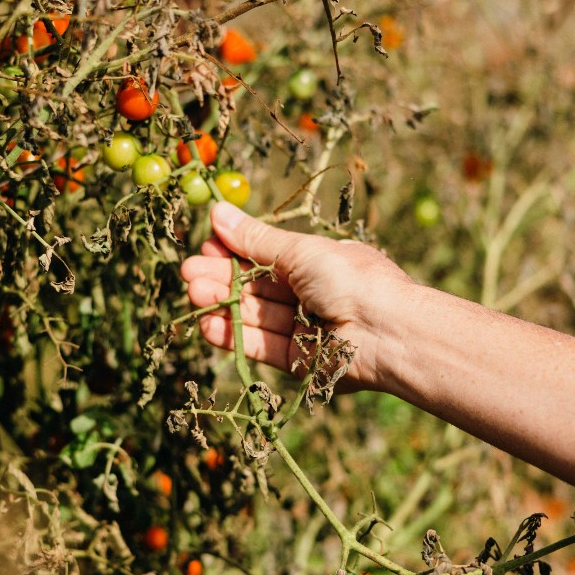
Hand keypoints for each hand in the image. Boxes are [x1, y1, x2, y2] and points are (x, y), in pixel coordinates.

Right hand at [180, 203, 415, 392]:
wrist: (387, 332)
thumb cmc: (350, 279)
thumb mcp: (300, 251)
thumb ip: (255, 239)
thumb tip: (218, 212)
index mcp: (318, 263)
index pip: (267, 256)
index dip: (235, 251)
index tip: (206, 245)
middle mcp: (312, 295)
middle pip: (256, 287)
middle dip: (221, 278)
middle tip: (188, 271)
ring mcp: (305, 329)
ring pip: (255, 316)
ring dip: (222, 305)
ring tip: (192, 293)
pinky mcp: (300, 362)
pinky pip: (261, 346)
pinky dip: (234, 335)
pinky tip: (207, 322)